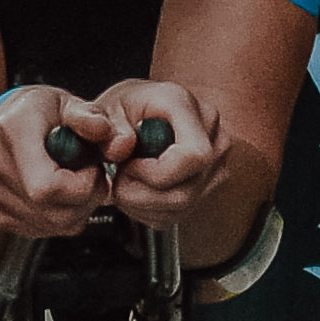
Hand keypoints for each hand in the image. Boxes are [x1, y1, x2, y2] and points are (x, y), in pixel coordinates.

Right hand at [0, 81, 118, 244]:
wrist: (10, 121)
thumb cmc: (44, 112)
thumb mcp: (71, 104)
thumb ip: (91, 118)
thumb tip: (108, 134)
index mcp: (12, 130)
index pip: (46, 187)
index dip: (82, 187)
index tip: (92, 169)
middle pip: (52, 212)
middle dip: (86, 200)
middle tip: (92, 176)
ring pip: (49, 225)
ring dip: (76, 211)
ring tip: (76, 182)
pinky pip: (37, 230)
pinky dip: (58, 220)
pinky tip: (59, 196)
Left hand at [92, 75, 221, 224]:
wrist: (146, 114)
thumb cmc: (129, 108)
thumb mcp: (105, 107)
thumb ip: (102, 123)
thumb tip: (119, 148)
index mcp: (187, 107)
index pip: (193, 155)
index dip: (156, 174)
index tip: (129, 167)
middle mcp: (212, 134)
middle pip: (185, 191)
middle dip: (140, 195)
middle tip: (118, 178)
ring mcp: (217, 163)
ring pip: (182, 207)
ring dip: (142, 204)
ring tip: (126, 182)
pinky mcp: (212, 186)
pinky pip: (180, 213)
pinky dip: (151, 210)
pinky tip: (139, 190)